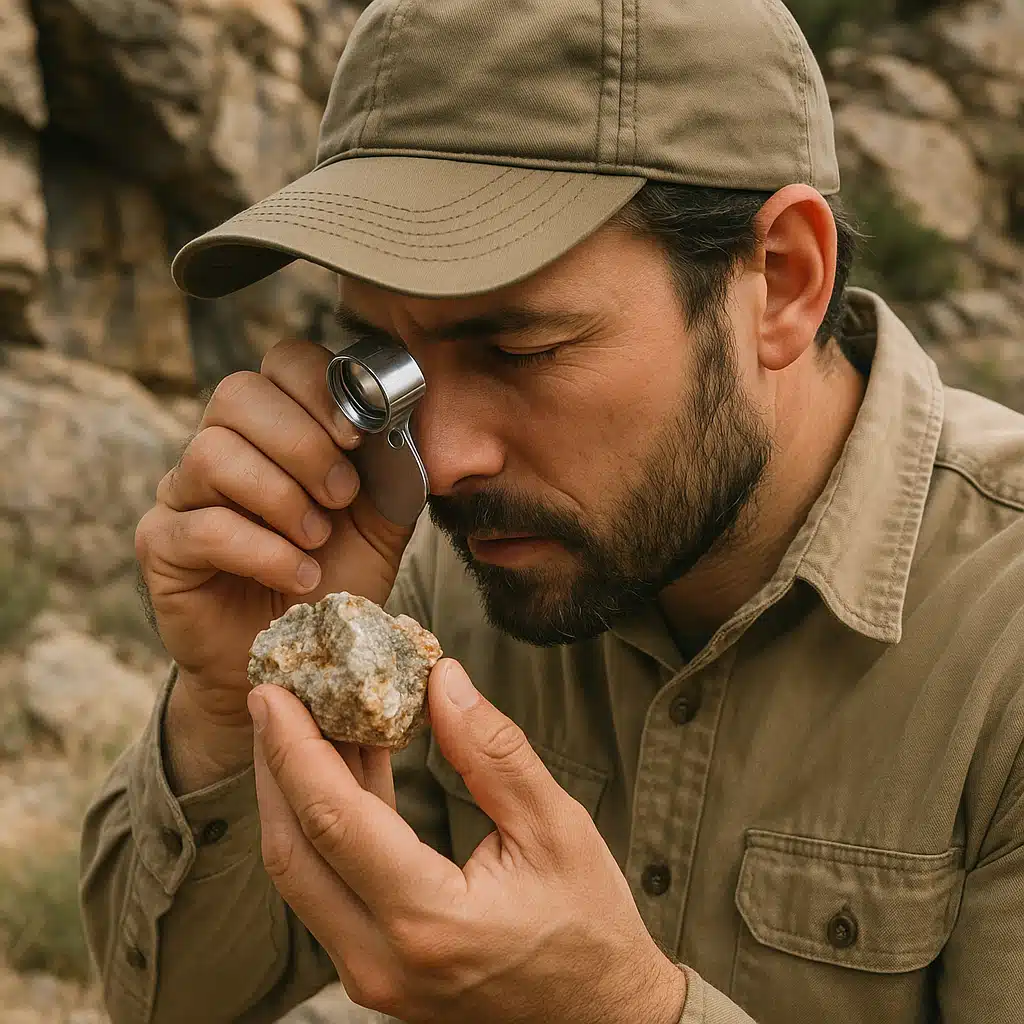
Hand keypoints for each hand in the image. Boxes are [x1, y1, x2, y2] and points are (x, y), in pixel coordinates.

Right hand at [135, 339, 413, 724]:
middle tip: (342, 496)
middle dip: (303, 444)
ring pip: (212, 454)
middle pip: (237, 395)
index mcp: (276, 428)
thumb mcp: (383, 521)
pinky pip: (203, 526)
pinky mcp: (162, 545)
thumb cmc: (336, 579)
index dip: (319, 387)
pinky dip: (264, 552)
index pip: (280, 362)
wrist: (297, 657)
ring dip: (282, 498)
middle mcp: (221, 448)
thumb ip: (396, 468)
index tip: (359, 435)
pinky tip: (300, 574)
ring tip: (317, 541)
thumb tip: (411, 412)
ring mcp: (184, 494)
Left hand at [249, 659, 687, 1023]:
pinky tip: (346, 768)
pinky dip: (326, 824)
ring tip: (303, 721)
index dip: (295, 748)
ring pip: (302, 871)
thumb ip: (493, 752)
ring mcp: (371, 974)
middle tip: (274, 697)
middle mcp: (381, 959)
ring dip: (294, 793)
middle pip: (294, 848)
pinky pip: (328, 888)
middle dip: (275, 764)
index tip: (274, 692)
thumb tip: (443, 682)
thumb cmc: (589, 928)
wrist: (601, 1017)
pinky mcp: (374, 969)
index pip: (334, 821)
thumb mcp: (556, 827)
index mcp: (429, 921)